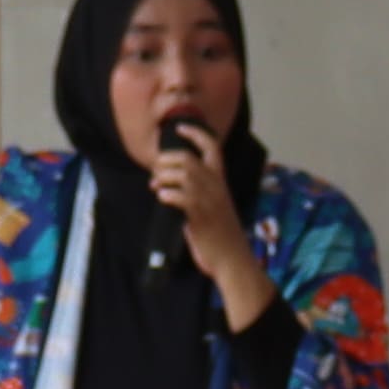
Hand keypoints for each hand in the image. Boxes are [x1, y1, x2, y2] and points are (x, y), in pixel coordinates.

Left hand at [152, 121, 273, 324]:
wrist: (232, 260)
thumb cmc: (220, 236)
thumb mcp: (213, 208)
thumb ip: (196, 194)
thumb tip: (169, 187)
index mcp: (221, 182)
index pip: (212, 148)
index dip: (196, 134)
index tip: (179, 127)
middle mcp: (216, 187)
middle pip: (189, 159)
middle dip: (166, 160)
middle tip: (156, 172)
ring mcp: (209, 201)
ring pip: (183, 174)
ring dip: (163, 177)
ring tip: (155, 186)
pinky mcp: (200, 216)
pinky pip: (180, 196)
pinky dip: (166, 194)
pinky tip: (162, 198)